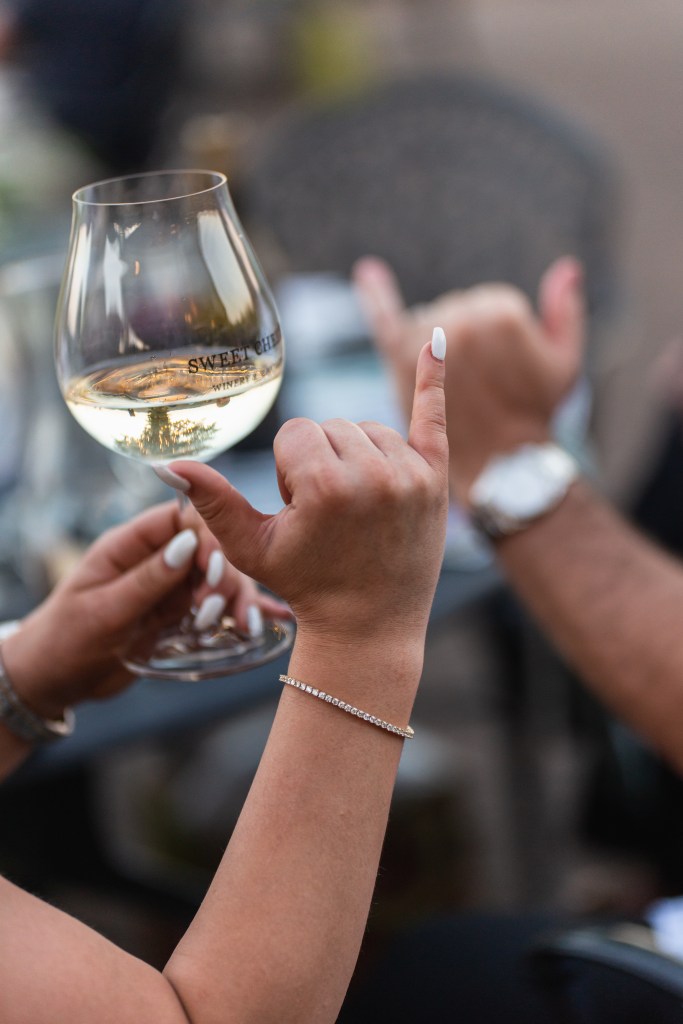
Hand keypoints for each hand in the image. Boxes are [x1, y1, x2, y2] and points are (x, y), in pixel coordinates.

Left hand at [2, 502, 289, 718]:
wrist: (53, 682)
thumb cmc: (64, 640)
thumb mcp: (103, 611)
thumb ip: (148, 579)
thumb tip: (190, 543)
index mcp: (130, 545)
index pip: (181, 518)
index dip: (207, 536)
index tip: (215, 569)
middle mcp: (155, 561)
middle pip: (208, 550)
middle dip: (222, 578)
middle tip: (214, 612)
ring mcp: (169, 589)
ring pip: (217, 582)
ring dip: (233, 600)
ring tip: (241, 627)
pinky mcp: (179, 617)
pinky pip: (215, 609)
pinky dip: (236, 615)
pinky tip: (264, 623)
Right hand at [170, 341, 448, 660]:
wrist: (371, 626)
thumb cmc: (304, 586)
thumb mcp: (251, 547)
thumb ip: (211, 500)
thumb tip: (162, 464)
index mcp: (326, 485)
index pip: (295, 434)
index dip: (290, 472)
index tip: (302, 511)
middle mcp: (374, 473)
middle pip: (330, 426)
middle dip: (321, 462)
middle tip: (331, 516)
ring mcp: (411, 474)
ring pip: (367, 427)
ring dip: (355, 456)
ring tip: (357, 508)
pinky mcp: (437, 478)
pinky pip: (432, 415)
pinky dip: (432, 379)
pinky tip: (435, 339)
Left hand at [353, 255, 584, 505]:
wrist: (501, 462)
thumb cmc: (535, 413)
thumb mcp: (565, 363)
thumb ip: (566, 312)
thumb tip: (566, 267)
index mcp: (503, 312)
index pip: (488, 303)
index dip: (496, 338)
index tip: (501, 369)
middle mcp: (463, 320)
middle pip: (454, 310)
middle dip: (465, 342)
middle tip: (479, 383)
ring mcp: (429, 338)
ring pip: (427, 321)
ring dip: (436, 346)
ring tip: (456, 384)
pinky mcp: (401, 359)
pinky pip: (386, 320)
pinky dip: (376, 296)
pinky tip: (368, 272)